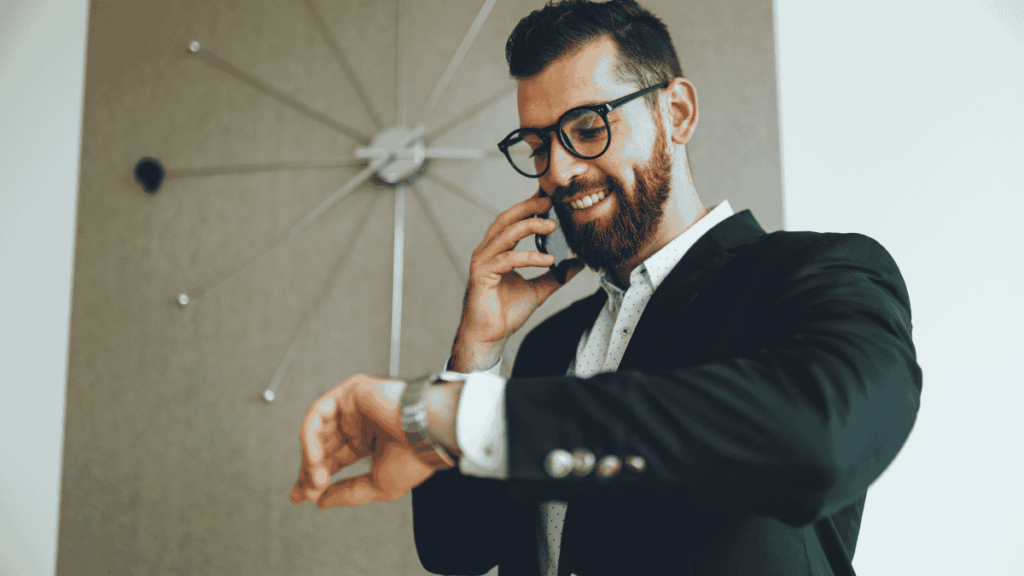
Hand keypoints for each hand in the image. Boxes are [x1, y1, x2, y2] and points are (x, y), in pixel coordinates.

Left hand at [289, 374, 435, 507]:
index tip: (303, 496)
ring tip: (315, 478)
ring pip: (317, 430)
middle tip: (307, 491)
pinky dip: (311, 436)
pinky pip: (319, 413)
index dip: (315, 477)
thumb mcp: (378, 485)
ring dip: (311, 457)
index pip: (334, 459)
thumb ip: (348, 493)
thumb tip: (322, 501)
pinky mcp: (349, 392)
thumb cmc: (416, 456)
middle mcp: (358, 423)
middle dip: (310, 471)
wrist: (430, 433)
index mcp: (368, 441)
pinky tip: (315, 457)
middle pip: (322, 447)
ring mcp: (352, 407)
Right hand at [451, 192, 584, 370]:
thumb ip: (555, 275)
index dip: (529, 207)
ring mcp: (482, 261)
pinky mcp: (482, 274)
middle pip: (506, 219)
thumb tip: (577, 263)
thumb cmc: (506, 313)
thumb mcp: (538, 289)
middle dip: (528, 208)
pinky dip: (529, 257)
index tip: (549, 198)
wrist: (490, 336)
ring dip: (529, 226)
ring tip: (552, 226)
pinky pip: (508, 259)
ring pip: (506, 234)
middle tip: (550, 202)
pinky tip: (547, 259)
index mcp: (498, 251)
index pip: (513, 221)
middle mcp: (488, 251)